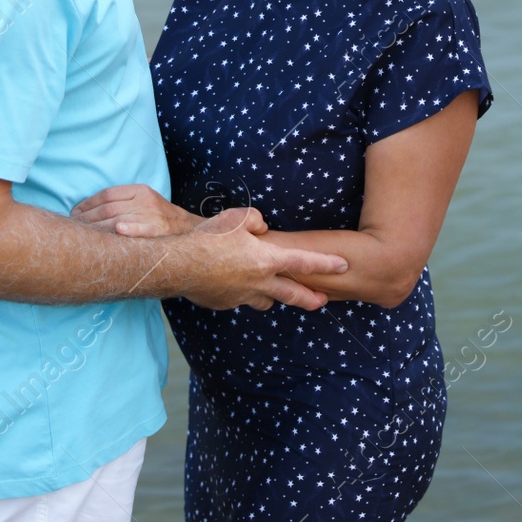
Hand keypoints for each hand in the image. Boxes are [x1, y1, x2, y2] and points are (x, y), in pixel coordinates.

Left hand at [72, 184, 200, 238]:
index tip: (75, 213)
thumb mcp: (143, 201)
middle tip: (73, 227)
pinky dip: (128, 229)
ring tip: (82, 236)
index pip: (107, 194)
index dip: (88, 203)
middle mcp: (144, 200)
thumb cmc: (158, 217)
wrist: (187, 229)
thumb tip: (89, 209)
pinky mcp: (158, 230)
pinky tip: (117, 231)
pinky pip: (140, 229)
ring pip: (117, 219)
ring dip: (96, 228)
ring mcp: (152, 215)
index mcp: (139, 190)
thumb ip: (122, 202)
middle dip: (87, 218)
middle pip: (108, 208)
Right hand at [178, 208, 347, 311]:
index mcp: (267, 260)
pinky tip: (231, 282)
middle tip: (322, 301)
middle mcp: (259, 282)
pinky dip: (241, 292)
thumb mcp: (237, 218)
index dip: (326, 264)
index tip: (343, 265)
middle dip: (310, 298)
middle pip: (292, 293)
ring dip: (271, 294)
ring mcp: (242, 296)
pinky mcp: (225, 304)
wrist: (179, 265)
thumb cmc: (210, 238)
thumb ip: (256, 221)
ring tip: (272, 289)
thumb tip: (262, 227)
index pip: (304, 262)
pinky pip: (239, 299)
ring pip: (265, 299)